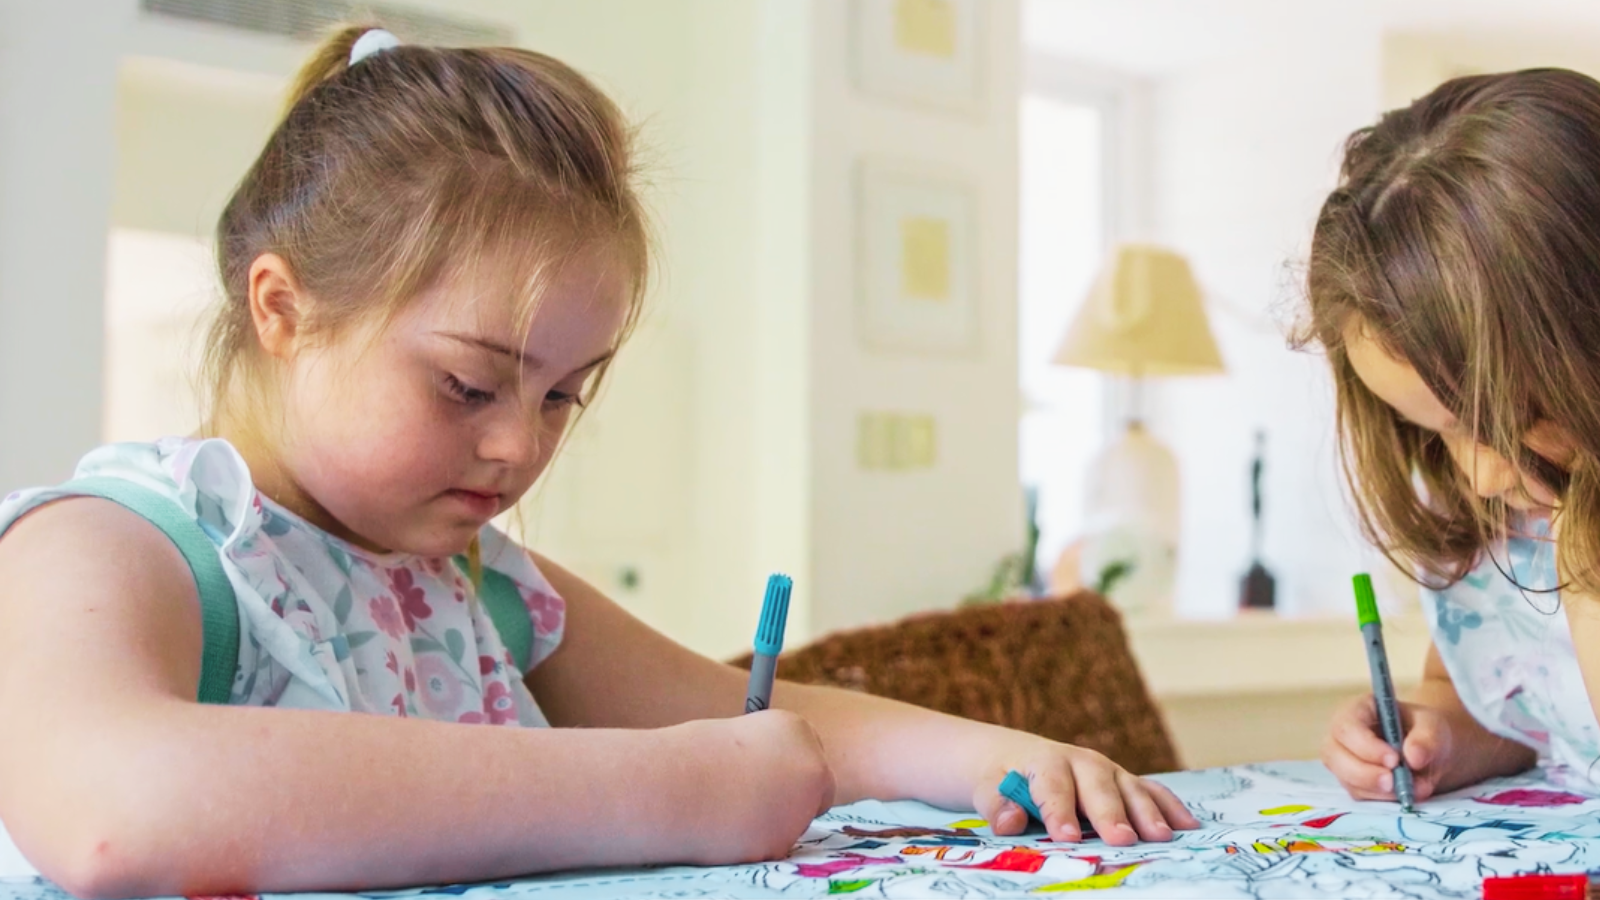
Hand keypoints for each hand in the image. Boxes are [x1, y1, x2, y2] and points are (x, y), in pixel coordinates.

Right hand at [676, 710, 835, 864]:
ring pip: (794, 821)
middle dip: (796, 799)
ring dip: (771, 822)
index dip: (787, 770)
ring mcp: (802, 806)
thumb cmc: (689, 757)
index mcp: (795, 728)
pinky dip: (755, 843)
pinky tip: (726, 830)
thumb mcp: (734, 739)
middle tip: (757, 801)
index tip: (767, 777)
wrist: (670, 785)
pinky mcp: (784, 841)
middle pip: (819, 790)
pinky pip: (773, 845)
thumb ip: (764, 757)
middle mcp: (810, 765)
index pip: (809, 755)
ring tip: (727, 809)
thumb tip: (772, 780)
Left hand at [974, 738, 1197, 845]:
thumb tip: (1008, 822)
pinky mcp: (1123, 783)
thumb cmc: (1002, 776)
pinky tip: (1187, 825)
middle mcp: (1082, 761)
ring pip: (1130, 789)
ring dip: (1148, 813)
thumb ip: (998, 804)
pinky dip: (1169, 807)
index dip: (1058, 811)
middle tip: (1123, 839)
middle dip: (1111, 814)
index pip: (1052, 786)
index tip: (1064, 836)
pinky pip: (1150, 792)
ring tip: (1163, 836)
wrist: (1012, 755)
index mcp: (1046, 761)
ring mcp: (1108, 771)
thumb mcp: (987, 786)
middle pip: (1098, 787)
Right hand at [1323, 694, 1453, 801]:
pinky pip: (1359, 795)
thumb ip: (1427, 739)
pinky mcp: (1352, 783)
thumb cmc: (1426, 732)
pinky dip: (1382, 799)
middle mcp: (1342, 736)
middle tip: (1394, 783)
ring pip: (1346, 780)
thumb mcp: (1433, 727)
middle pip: (1334, 755)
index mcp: (1357, 711)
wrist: (1430, 754)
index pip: (1346, 728)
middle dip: (1364, 774)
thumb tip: (1413, 758)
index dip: (1365, 746)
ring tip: (1411, 790)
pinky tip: (1403, 794)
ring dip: (1377, 790)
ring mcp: (1343, 761)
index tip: (1394, 760)